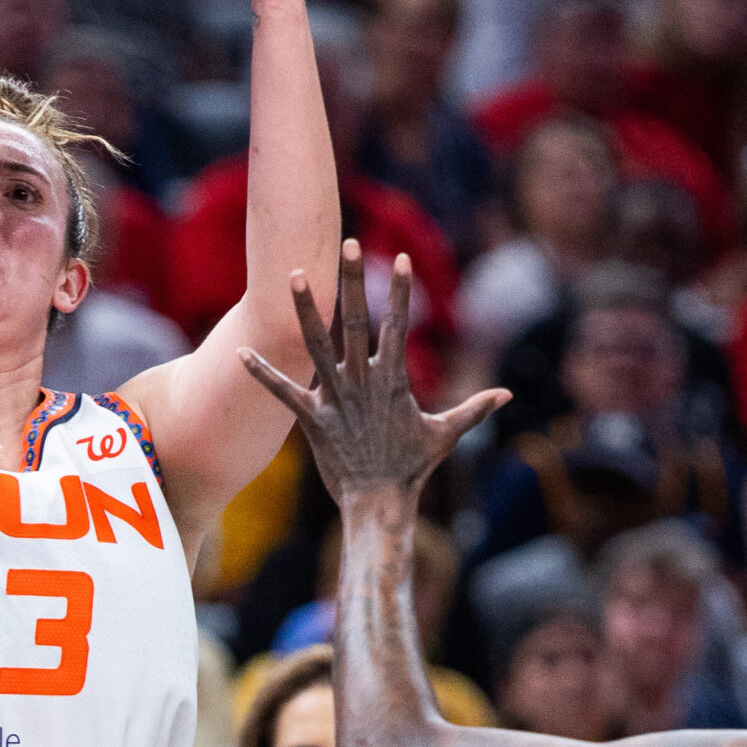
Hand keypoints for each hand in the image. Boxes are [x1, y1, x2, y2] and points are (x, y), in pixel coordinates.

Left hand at [240, 240, 506, 497]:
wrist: (378, 502)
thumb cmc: (412, 468)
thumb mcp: (446, 435)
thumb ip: (473, 409)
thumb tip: (507, 395)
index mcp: (393, 379)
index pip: (398, 325)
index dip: (401, 292)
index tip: (400, 258)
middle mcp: (363, 381)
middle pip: (357, 321)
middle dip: (352, 282)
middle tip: (348, 244)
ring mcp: (335, 398)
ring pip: (317, 345)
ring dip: (307, 310)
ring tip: (294, 273)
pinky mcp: (311, 419)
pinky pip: (283, 392)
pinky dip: (262, 373)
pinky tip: (239, 353)